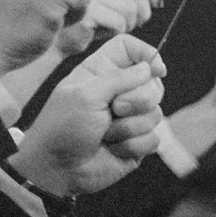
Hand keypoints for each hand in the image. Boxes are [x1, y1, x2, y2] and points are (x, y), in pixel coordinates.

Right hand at [1, 0, 168, 107]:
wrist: (38, 37)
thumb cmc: (71, 20)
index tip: (158, 0)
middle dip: (141, 10)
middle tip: (134, 21)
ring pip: (129, 7)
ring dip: (129, 23)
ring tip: (113, 27)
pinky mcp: (79, 7)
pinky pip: (117, 21)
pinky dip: (116, 30)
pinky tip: (100, 31)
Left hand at [9, 33, 166, 197]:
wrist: (59, 167)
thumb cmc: (63, 127)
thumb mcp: (86, 95)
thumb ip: (119, 78)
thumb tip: (150, 68)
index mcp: (101, 72)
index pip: (130, 49)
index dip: (147, 54)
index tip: (156, 69)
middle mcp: (119, 92)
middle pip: (152, 83)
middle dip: (138, 100)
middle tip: (114, 109)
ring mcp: (130, 117)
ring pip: (156, 114)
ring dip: (129, 127)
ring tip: (105, 133)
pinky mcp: (138, 142)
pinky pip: (153, 139)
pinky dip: (132, 146)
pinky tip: (112, 148)